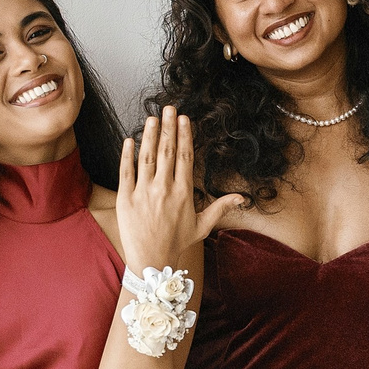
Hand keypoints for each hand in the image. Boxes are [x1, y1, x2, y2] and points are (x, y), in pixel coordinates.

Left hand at [119, 106, 244, 271]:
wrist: (151, 260)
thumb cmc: (177, 242)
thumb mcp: (202, 226)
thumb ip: (220, 207)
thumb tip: (242, 198)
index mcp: (183, 193)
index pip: (185, 157)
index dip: (184, 135)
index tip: (183, 119)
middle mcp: (164, 189)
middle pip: (167, 151)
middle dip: (167, 127)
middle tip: (168, 109)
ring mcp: (144, 193)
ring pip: (147, 157)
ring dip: (149, 135)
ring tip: (151, 118)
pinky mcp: (126, 198)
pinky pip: (126, 172)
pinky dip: (127, 155)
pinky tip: (129, 140)